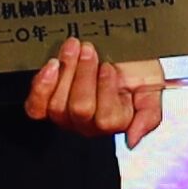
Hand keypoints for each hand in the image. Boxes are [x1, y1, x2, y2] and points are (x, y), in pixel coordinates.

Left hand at [23, 33, 164, 149]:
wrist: (116, 51)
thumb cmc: (134, 69)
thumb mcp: (151, 89)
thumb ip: (148, 116)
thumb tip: (132, 140)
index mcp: (113, 123)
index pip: (105, 119)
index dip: (106, 89)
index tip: (110, 66)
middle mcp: (86, 124)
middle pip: (80, 109)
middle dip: (85, 74)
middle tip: (90, 50)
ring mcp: (64, 115)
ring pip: (58, 105)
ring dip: (66, 71)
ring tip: (74, 48)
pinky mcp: (44, 103)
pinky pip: (36, 107)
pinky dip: (41, 87)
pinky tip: (52, 66)